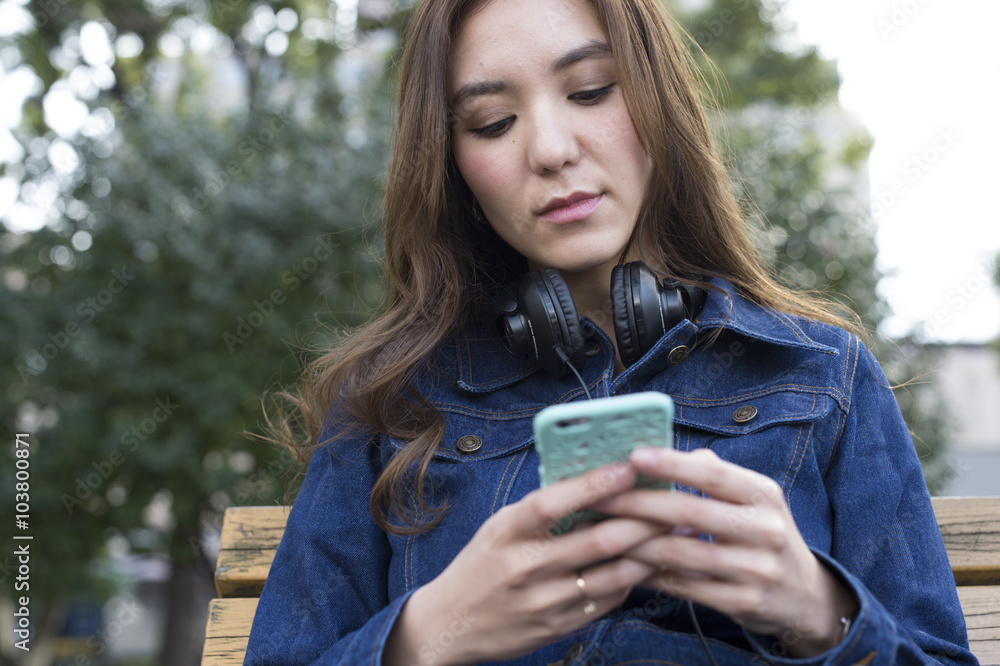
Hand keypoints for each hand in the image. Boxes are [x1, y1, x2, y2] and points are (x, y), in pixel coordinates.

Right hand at [384, 462, 668, 665]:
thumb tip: (596, 482)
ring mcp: (543, 601)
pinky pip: (607, 600)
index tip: (628, 467)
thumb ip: (542, 510)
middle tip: (671, 502)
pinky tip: (648, 564)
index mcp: (506, 531)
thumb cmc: (482, 565)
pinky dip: (632, 579)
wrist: (450, 624)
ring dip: (648, 551)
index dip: (593, 484)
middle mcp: (524, 566)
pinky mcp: (558, 627)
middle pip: (596, 540)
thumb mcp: (500, 528)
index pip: (553, 503)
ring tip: (674, 533)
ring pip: (612, 573)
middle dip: (641, 519)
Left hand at [592, 447, 858, 657]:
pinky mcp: (742, 602)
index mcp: (763, 494)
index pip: (712, 474)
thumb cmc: (763, 535)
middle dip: (636, 503)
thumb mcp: (754, 499)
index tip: (633, 456)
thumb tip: (668, 450)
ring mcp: (755, 569)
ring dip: (633, 541)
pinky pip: (683, 586)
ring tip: (600, 531)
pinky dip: (649, 574)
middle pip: (688, 512)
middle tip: (598, 497)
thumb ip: (714, 474)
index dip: (671, 464)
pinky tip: (623, 564)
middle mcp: (764, 529)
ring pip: (679, 552)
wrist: (804, 596)